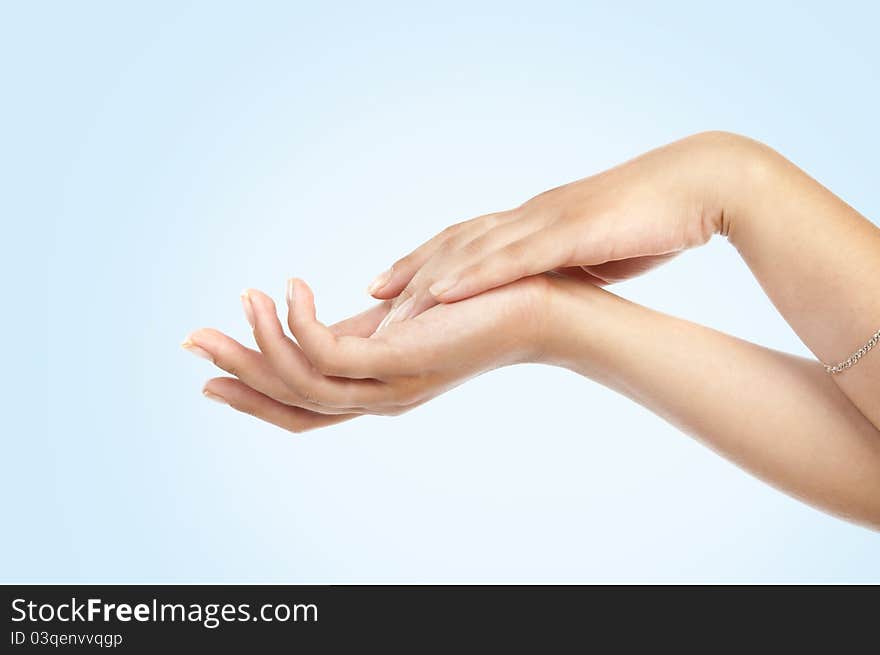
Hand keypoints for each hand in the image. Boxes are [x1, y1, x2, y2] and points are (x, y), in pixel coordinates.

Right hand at [182, 275, 555, 432]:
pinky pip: (333, 354)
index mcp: (375, 386)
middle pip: (290, 403)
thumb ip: (364, 324)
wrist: (543, 304)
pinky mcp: (404, 360)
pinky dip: (301, 324)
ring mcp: (391, 384)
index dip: (252, 388)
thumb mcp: (404, 316)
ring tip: (242, 299)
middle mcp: (379, 397)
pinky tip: (291, 288)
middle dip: (237, 372)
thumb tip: (327, 308)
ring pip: (303, 384)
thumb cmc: (478, 303)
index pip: (301, 402)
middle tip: (192, 339)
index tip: (208, 364)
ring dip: (260, 344)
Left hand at [367, 131, 750, 328]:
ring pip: (472, 251)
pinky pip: (511, 258)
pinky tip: (442, 294)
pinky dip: (473, 276)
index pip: (469, 241)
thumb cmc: (653, 219)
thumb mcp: (598, 249)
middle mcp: (530, 217)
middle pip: (456, 242)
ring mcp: (546, 222)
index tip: (394, 286)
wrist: (700, 184)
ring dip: (426, 277)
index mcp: (537, 221)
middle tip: (371, 294)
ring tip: (388, 304)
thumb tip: (554, 286)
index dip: (428, 262)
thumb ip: (566, 264)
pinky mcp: (568, 234)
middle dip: (411, 268)